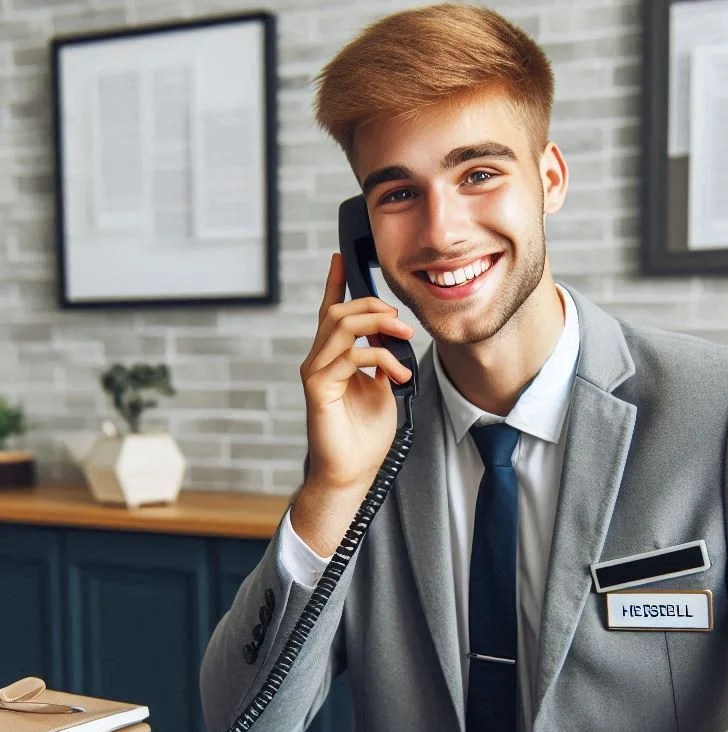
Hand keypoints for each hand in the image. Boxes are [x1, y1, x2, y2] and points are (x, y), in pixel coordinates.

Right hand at [291, 254, 413, 553]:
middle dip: (373, 306)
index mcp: (335, 358)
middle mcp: (320, 360)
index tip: (342, 258)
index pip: (332, 313)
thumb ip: (384, 361)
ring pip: (340, 327)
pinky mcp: (318, 388)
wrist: (353, 473)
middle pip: (339, 312)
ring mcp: (317, 373)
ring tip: (405, 341)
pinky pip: (347, 356)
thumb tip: (393, 340)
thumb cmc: (365, 436)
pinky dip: (378, 358)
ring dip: (378, 327)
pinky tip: (397, 373)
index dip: (336, 283)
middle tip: (402, 322)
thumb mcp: (384, 389)